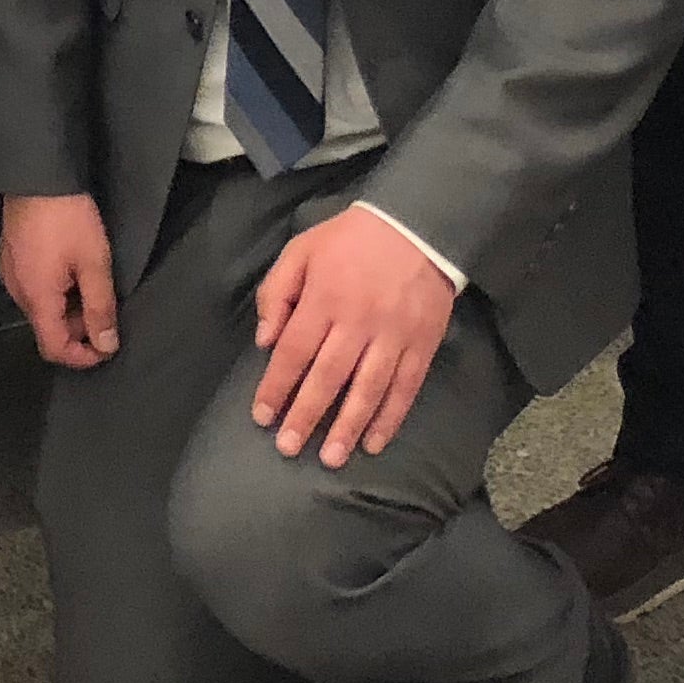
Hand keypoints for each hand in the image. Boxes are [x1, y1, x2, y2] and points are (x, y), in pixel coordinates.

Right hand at [0, 191, 121, 368]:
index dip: (83, 357)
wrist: (37, 173)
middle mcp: (18, 291)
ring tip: (92, 282)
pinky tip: (72, 266)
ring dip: (68, 308)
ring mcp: (11, 272)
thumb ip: (100, 308)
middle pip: (47, 329)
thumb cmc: (68, 218)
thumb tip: (106, 345)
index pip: (54, 349)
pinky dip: (56, 290)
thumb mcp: (94, 262)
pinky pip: (34, 288)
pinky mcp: (12, 256)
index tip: (108, 345)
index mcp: (36, 298)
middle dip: (79, 329)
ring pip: (42, 308)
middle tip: (105, 306)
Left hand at [252, 207, 455, 464]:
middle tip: (289, 448)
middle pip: (327, 377)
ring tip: (331, 458)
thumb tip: (265, 341)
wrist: (416, 224)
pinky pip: (405, 388)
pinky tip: (373, 441)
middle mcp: (357, 320)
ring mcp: (393, 335)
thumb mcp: (301, 250)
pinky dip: (389, 418)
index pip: (293, 351)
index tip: (262, 417)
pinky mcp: (422, 344)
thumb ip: (276, 293)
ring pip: (367, 389)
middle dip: (306, 415)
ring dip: (347, 427)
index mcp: (324, 297)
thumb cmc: (350, 240)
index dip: (275, 387)